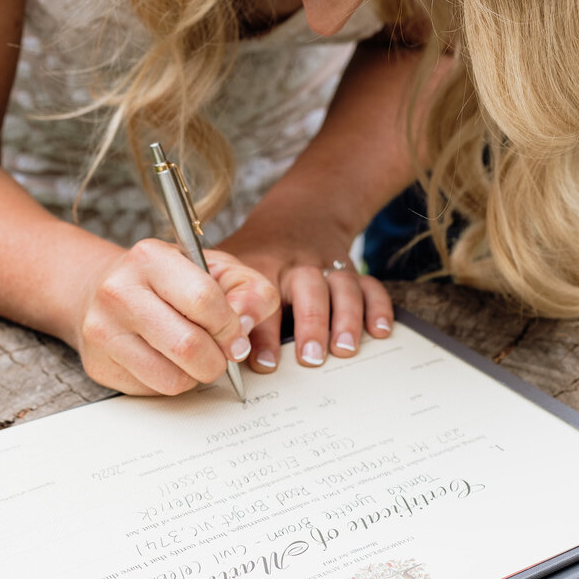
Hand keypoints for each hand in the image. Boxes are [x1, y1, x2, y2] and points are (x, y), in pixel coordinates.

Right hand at [70, 238, 278, 396]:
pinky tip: (167, 360)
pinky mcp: (100, 365)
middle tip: (221, 355)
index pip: (203, 300)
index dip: (229, 326)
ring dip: (196, 375)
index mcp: (150, 258)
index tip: (235, 335)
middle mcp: (119, 291)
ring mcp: (104, 331)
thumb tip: (245, 328)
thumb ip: (249, 290)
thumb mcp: (217, 269)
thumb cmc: (170, 280)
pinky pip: (153, 391)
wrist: (102, 288)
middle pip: (188, 346)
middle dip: (217, 360)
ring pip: (172, 378)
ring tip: (194, 356)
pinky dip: (172, 382)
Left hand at [217, 227, 392, 374]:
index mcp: (262, 264)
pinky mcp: (349, 269)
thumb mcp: (231, 266)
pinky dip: (377, 306)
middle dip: (309, 324)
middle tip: (310, 358)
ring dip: (344, 318)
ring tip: (342, 349)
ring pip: (340, 286)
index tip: (261, 361)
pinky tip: (378, 331)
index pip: (260, 296)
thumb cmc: (257, 255)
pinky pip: (369, 284)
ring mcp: (327, 265)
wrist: (296, 217)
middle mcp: (296, 264)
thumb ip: (219, 300)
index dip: (261, 329)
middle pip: (306, 287)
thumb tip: (200, 346)